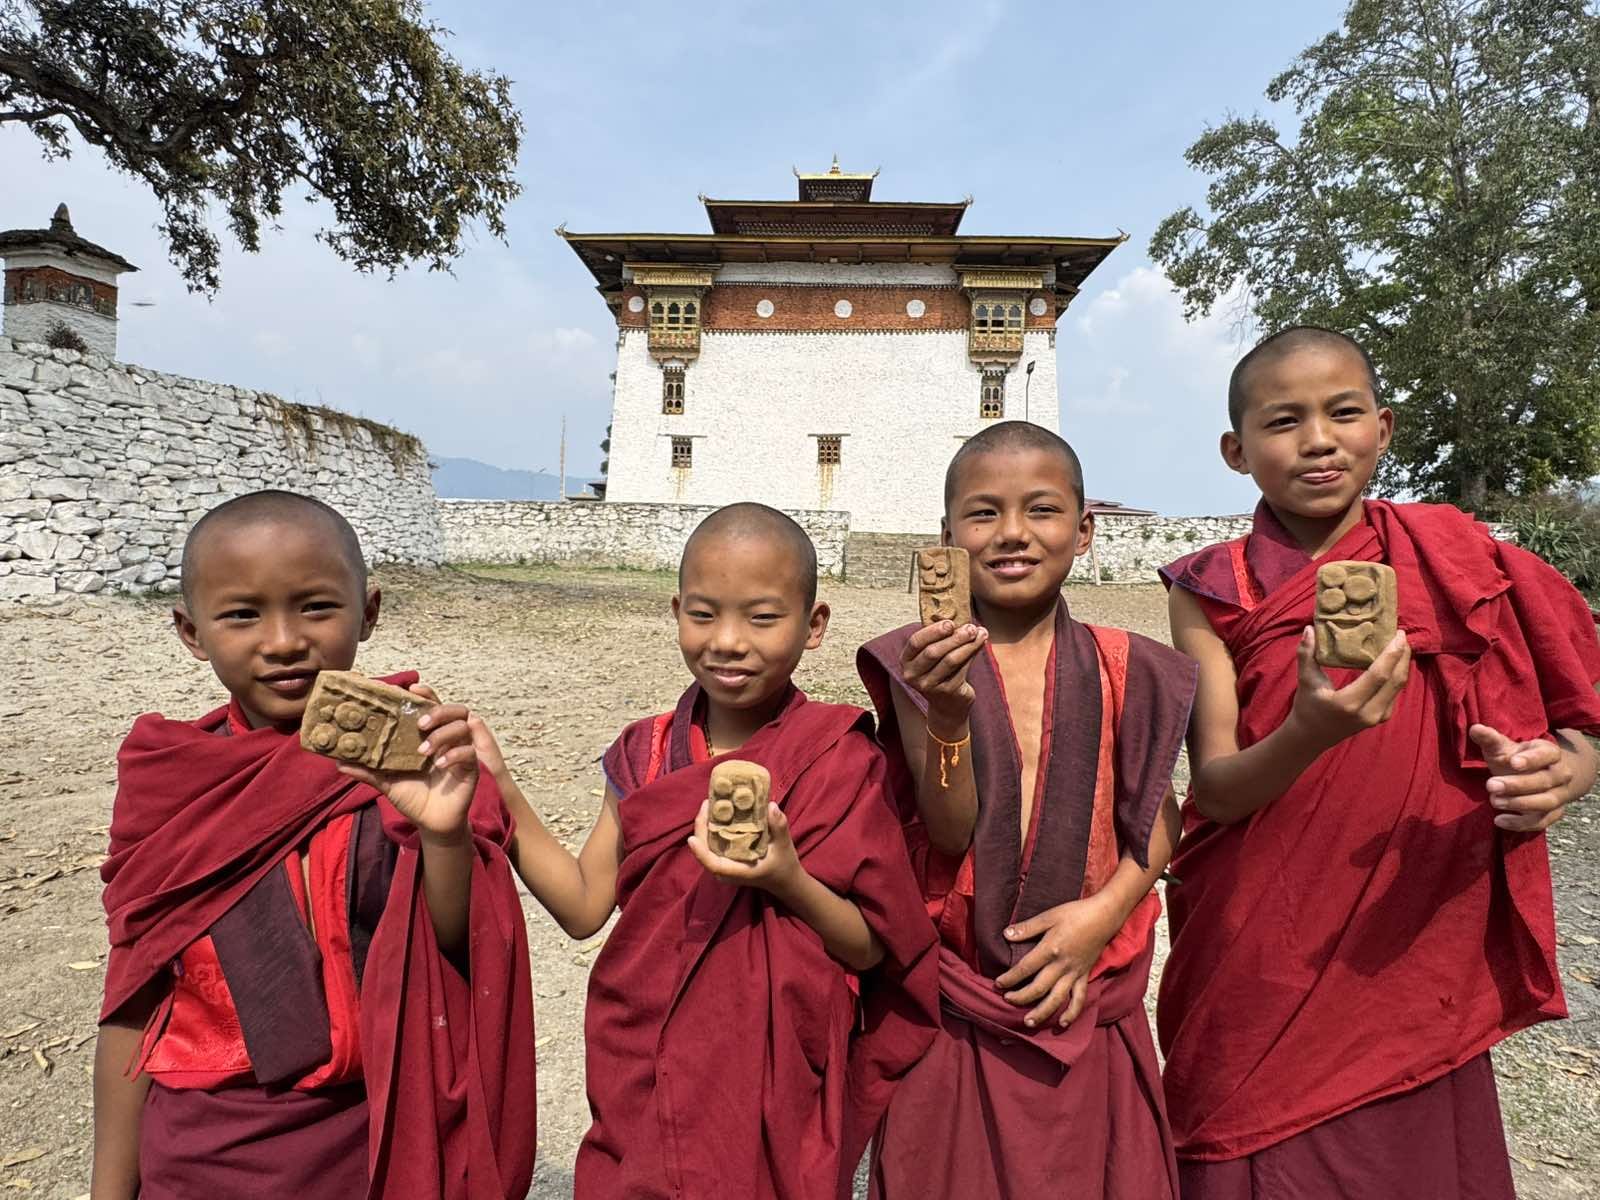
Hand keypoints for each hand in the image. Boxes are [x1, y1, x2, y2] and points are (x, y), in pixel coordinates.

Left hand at [339, 684, 477, 842]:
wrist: (430, 823)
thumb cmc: (412, 797)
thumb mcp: (386, 782)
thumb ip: (367, 770)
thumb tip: (338, 762)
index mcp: (428, 735)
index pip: (431, 706)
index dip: (425, 694)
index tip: (411, 688)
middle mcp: (447, 739)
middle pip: (454, 709)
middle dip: (438, 710)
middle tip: (420, 723)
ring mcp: (461, 751)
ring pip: (463, 726)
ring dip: (443, 733)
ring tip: (424, 750)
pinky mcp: (470, 768)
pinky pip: (469, 752)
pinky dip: (455, 754)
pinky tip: (440, 763)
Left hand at [687, 800, 801, 897]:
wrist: (783, 878)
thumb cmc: (783, 863)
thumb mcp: (784, 845)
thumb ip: (779, 826)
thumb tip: (770, 806)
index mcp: (739, 872)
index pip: (714, 866)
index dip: (700, 853)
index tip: (691, 839)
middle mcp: (727, 871)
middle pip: (705, 852)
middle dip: (702, 828)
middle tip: (707, 804)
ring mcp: (725, 865)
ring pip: (707, 846)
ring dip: (705, 825)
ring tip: (710, 803)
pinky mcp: (726, 858)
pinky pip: (712, 844)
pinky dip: (711, 828)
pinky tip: (716, 811)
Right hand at [900, 620, 988, 733]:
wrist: (948, 705)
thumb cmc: (941, 672)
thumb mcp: (934, 655)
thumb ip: (941, 638)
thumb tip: (962, 616)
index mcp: (906, 661)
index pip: (915, 642)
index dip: (933, 631)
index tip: (950, 622)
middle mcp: (913, 675)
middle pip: (933, 652)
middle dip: (954, 637)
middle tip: (971, 626)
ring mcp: (929, 686)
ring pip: (950, 660)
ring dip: (967, 644)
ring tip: (980, 633)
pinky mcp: (947, 692)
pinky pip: (962, 669)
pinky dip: (973, 654)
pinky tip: (981, 643)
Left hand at [994, 895, 1120, 1027]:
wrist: (1104, 916)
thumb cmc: (1075, 913)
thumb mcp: (1049, 916)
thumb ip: (1027, 927)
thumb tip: (1006, 934)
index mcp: (1050, 949)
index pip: (1025, 968)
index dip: (1010, 978)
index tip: (998, 984)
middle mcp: (1062, 966)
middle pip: (1038, 988)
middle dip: (1020, 998)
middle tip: (1007, 1001)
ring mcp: (1074, 973)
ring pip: (1057, 999)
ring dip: (1042, 1012)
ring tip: (1028, 1022)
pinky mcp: (1085, 976)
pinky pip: (1079, 999)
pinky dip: (1072, 1013)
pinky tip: (1062, 1024)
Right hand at [1285, 628, 1410, 752]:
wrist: (1311, 737)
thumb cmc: (1306, 707)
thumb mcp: (1305, 680)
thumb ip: (1306, 654)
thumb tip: (1309, 629)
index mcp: (1348, 703)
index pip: (1378, 675)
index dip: (1391, 654)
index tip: (1398, 634)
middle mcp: (1368, 713)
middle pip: (1395, 680)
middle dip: (1402, 655)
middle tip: (1401, 634)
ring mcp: (1377, 717)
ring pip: (1398, 687)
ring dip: (1402, 664)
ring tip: (1400, 644)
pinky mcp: (1381, 717)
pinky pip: (1395, 693)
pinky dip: (1397, 675)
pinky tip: (1395, 661)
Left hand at [1470, 723, 1594, 832]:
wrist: (1541, 775)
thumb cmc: (1517, 759)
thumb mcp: (1504, 747)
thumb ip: (1490, 739)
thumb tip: (1475, 729)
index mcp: (1549, 752)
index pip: (1546, 755)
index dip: (1531, 759)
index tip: (1513, 762)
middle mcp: (1560, 774)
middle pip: (1544, 781)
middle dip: (1517, 785)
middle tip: (1491, 785)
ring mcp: (1559, 795)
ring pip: (1546, 803)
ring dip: (1519, 804)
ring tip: (1494, 801)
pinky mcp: (1554, 813)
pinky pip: (1541, 821)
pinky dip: (1521, 824)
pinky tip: (1499, 820)